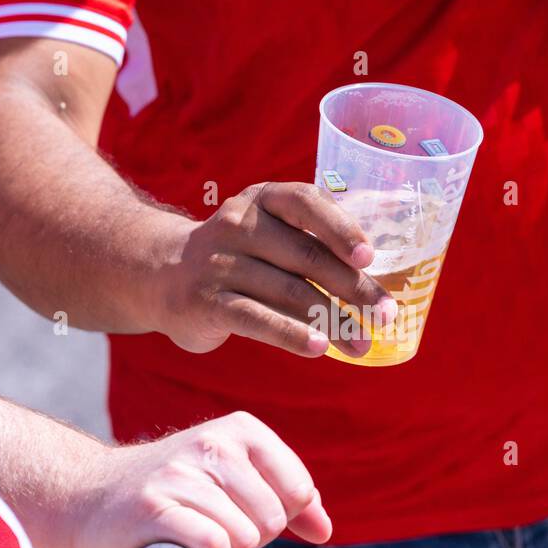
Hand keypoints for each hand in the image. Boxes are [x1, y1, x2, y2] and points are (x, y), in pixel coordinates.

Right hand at [65, 411, 332, 547]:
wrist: (89, 494)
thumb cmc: (170, 491)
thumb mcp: (233, 478)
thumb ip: (285, 499)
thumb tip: (324, 529)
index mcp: (241, 430)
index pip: (298, 490)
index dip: (277, 518)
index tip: (242, 515)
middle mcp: (213, 445)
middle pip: (271, 519)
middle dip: (251, 541)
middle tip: (213, 532)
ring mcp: (182, 475)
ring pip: (244, 538)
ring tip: (197, 544)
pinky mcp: (156, 509)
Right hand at [152, 182, 396, 357]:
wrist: (160, 274)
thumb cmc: (237, 257)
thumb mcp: (268, 235)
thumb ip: (311, 248)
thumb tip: (375, 292)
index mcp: (263, 199)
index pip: (306, 203)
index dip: (340, 229)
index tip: (368, 257)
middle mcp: (239, 224)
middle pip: (307, 256)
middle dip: (353, 289)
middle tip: (386, 315)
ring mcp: (219, 263)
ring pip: (289, 293)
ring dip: (334, 322)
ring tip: (362, 344)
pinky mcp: (207, 301)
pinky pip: (258, 319)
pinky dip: (292, 334)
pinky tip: (319, 348)